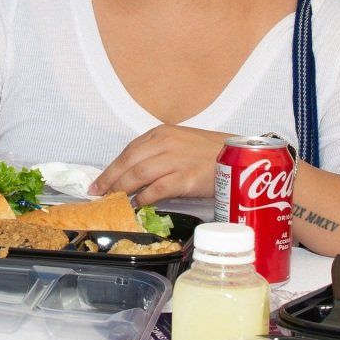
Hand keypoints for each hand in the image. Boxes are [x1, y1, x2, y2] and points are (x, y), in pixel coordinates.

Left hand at [92, 125, 229, 205]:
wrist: (241, 158)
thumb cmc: (211, 153)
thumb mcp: (181, 144)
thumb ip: (158, 154)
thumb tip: (135, 176)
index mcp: (162, 133)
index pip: (128, 151)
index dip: (111, 169)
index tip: (98, 183)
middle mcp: (166, 143)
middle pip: (129, 163)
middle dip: (110, 180)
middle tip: (98, 195)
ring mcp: (176, 160)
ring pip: (138, 175)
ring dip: (122, 190)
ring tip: (114, 202)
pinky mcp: (185, 178)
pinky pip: (157, 190)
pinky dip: (143, 199)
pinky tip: (136, 206)